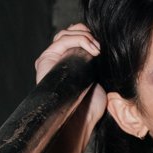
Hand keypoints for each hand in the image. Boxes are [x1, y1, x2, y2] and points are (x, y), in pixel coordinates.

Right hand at [36, 23, 106, 146]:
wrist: (80, 120)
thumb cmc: (91, 106)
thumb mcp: (99, 80)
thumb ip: (98, 64)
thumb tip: (108, 47)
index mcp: (69, 62)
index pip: (76, 36)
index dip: (89, 34)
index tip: (104, 43)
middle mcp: (58, 59)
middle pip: (70, 31)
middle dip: (87, 33)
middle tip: (101, 45)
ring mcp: (50, 59)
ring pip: (65, 34)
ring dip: (85, 36)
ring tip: (98, 50)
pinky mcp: (45, 60)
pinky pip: (62, 40)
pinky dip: (79, 40)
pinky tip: (93, 50)